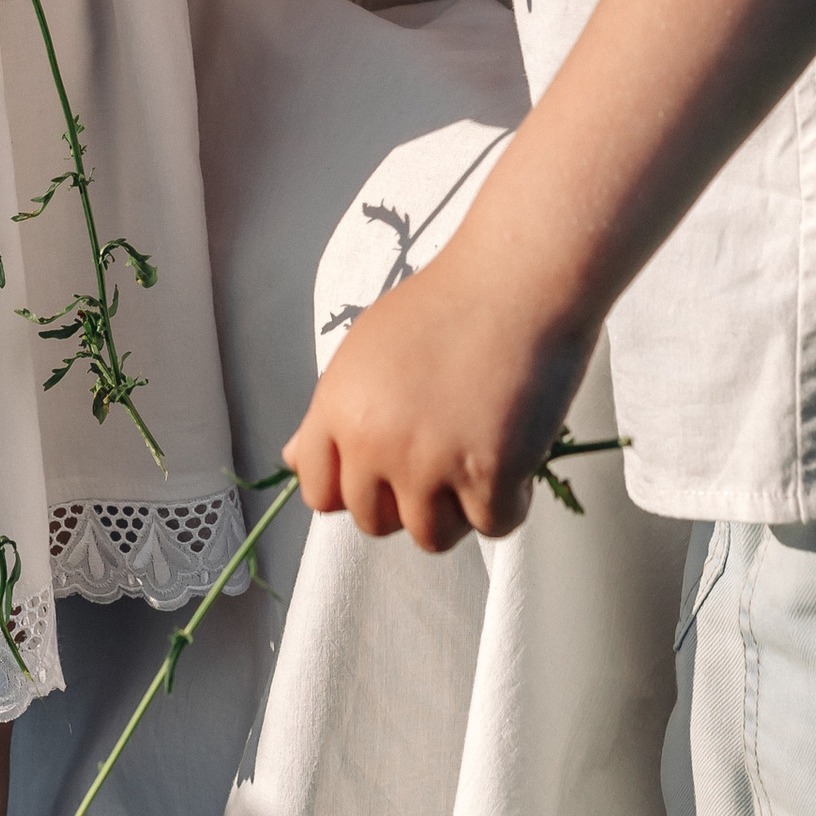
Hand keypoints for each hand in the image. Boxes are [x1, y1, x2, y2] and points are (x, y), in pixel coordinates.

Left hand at [284, 239, 590, 549]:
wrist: (519, 277)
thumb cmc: (451, 302)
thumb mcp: (366, 348)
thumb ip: (333, 411)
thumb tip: (295, 459)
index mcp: (338, 409)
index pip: (320, 493)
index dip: (356, 489)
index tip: (386, 473)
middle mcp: (373, 442)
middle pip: (376, 523)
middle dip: (409, 502)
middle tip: (444, 458)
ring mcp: (430, 462)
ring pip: (432, 537)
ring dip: (459, 509)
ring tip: (480, 456)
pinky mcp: (489, 473)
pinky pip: (495, 526)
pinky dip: (511, 502)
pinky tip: (517, 458)